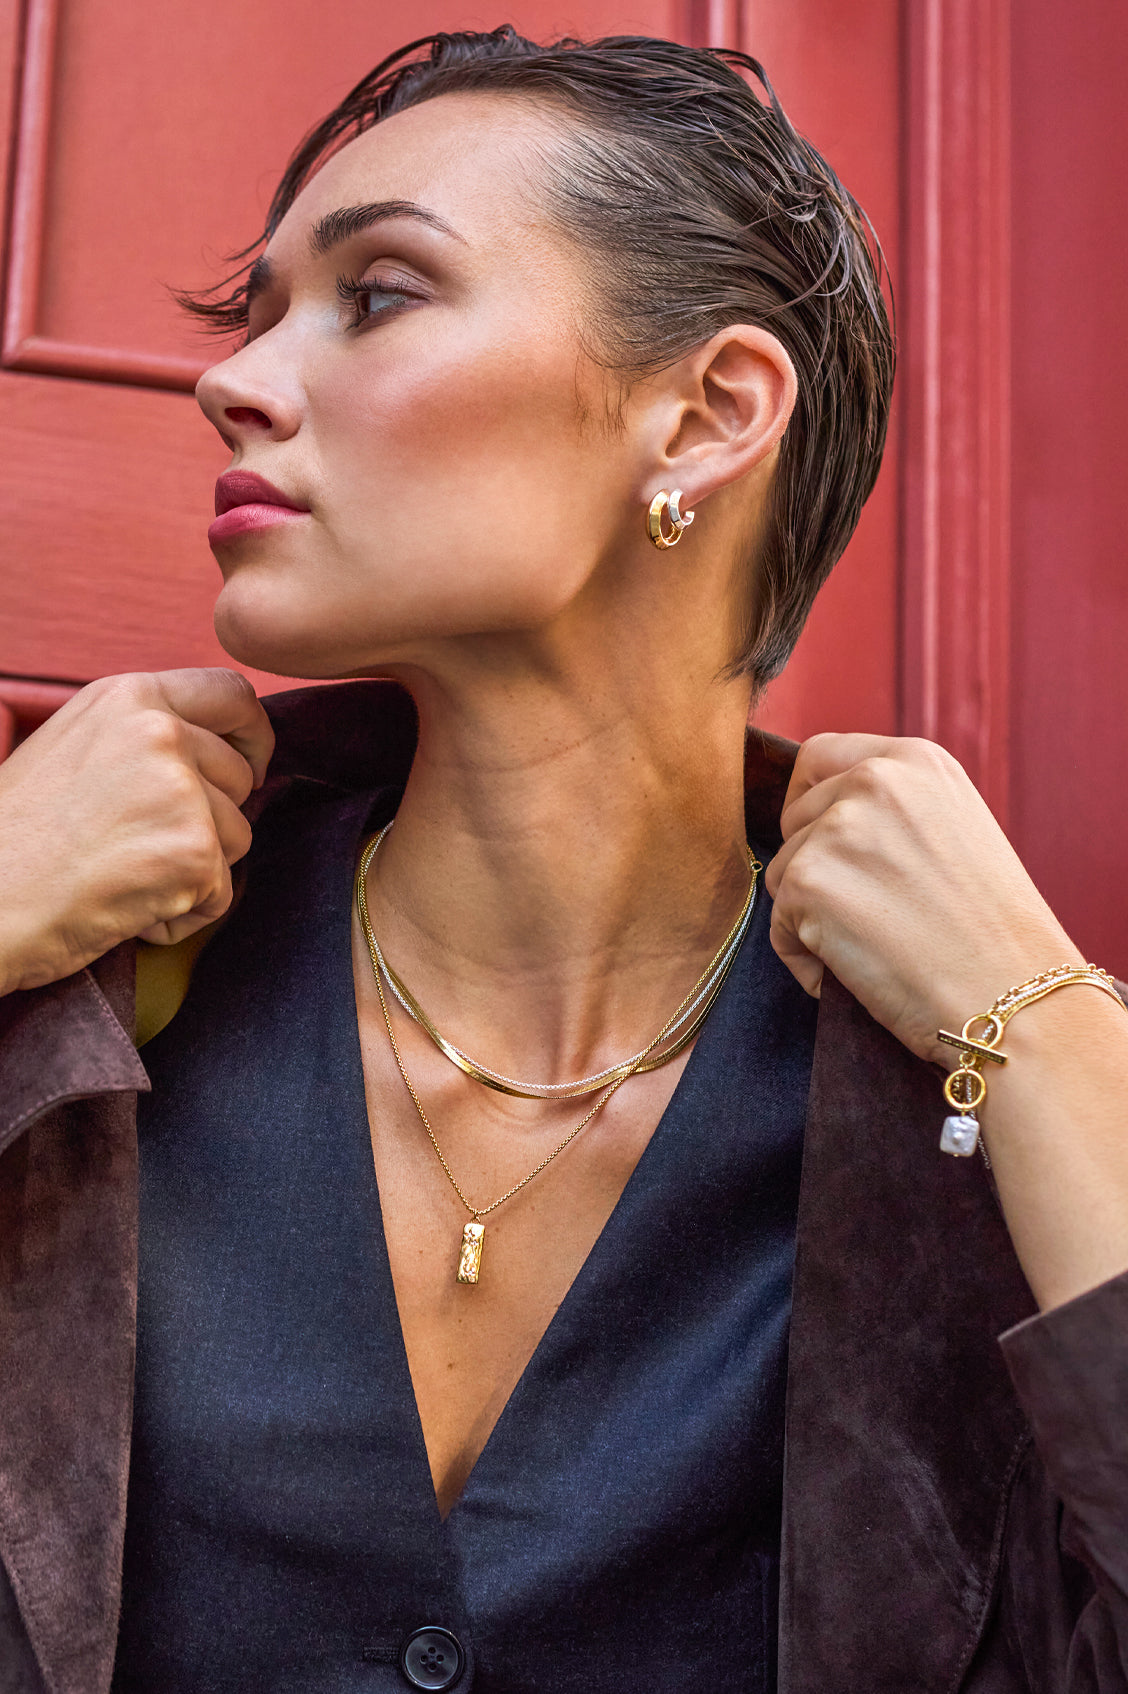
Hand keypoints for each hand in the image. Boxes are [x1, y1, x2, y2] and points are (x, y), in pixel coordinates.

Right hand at [0, 668, 273, 994]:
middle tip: (138, 846)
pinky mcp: (194, 851)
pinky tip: (123, 909)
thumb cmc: (14, 840)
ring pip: (237, 837)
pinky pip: (220, 894)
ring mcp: (181, 789)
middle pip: (240, 777)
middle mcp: (161, 731)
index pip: (233, 694)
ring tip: (120, 876)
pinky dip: (180, 917)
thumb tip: (216, 749)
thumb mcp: (75, 747)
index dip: (251, 735)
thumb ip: (142, 737)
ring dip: (192, 870)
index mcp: (129, 697)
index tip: (245, 768)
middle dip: (209, 820)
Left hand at [764, 734, 1081, 1062]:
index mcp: (915, 760)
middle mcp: (874, 779)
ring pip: (783, 872)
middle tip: (872, 918)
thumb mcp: (957, 832)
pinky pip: (779, 926)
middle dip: (814, 868)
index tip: (824, 844)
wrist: (1013, 995)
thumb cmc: (993, 935)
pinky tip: (861, 974)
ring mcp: (837, 827)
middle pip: (795, 819)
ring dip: (811, 917)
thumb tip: (829, 818)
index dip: (810, 802)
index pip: (821, 756)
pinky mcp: (807, 879)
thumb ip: (897, 810)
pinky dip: (806, 958)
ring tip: (878, 949)